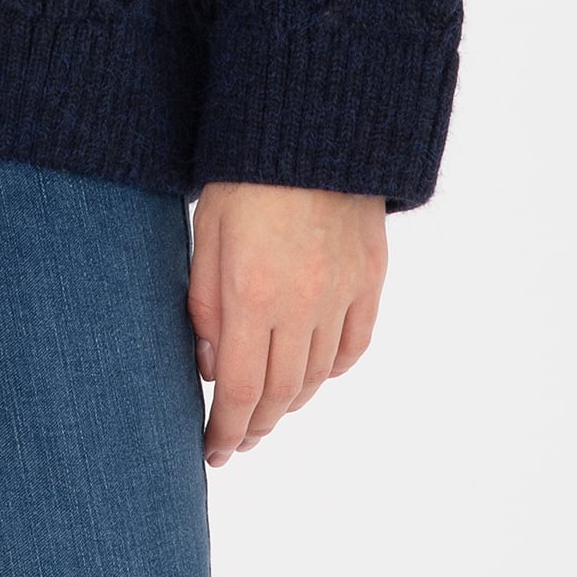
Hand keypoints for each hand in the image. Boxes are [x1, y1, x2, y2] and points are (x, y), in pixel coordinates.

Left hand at [187, 181, 385, 466]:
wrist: (312, 124)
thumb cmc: (243, 172)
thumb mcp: (206, 232)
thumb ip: (205, 303)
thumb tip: (211, 368)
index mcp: (253, 295)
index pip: (240, 390)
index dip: (226, 430)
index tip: (214, 452)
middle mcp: (303, 305)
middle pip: (280, 392)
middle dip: (256, 424)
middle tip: (238, 438)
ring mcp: (343, 294)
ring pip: (317, 376)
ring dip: (290, 400)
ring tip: (268, 408)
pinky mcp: (371, 279)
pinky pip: (353, 346)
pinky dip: (331, 369)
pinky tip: (312, 373)